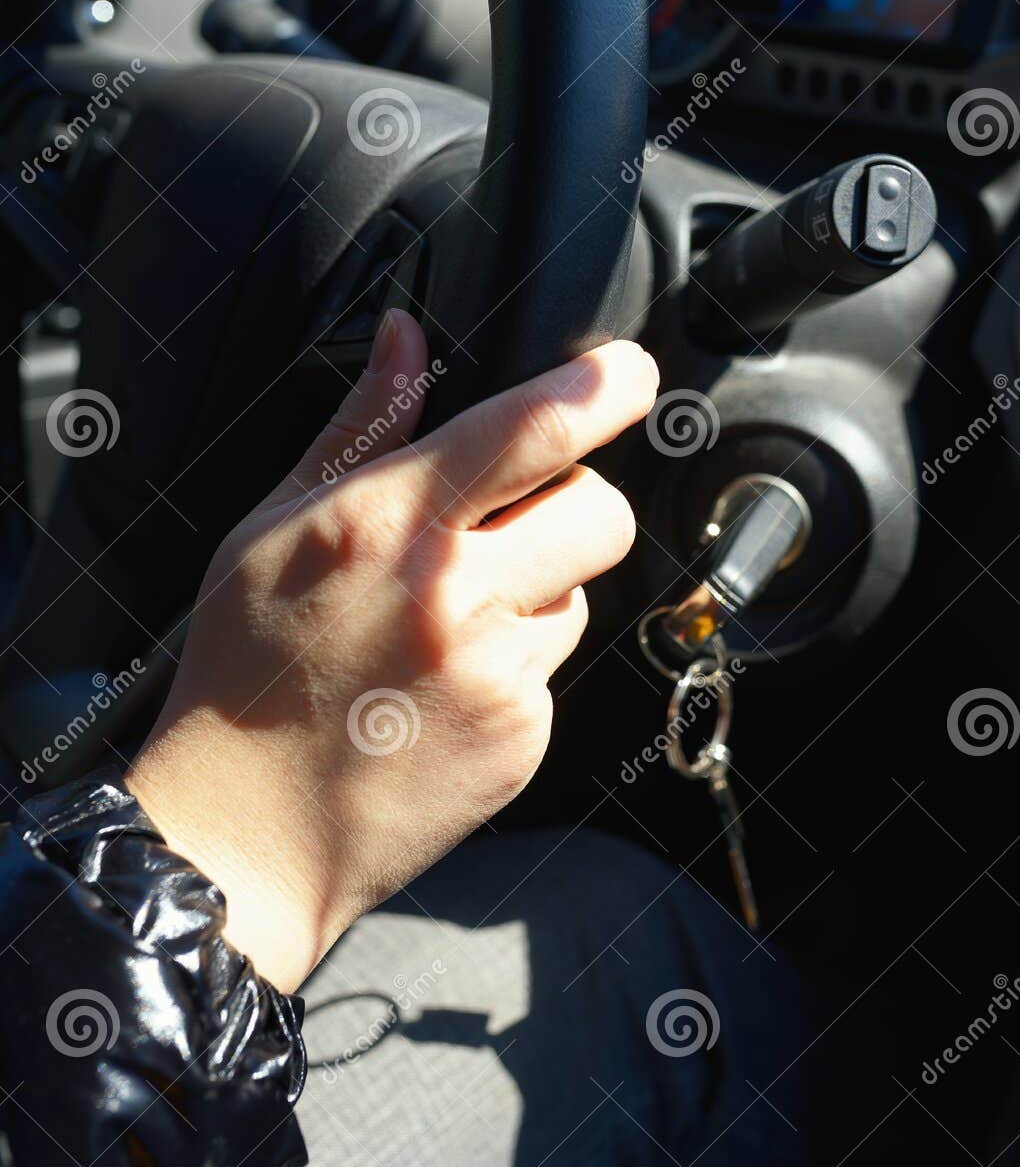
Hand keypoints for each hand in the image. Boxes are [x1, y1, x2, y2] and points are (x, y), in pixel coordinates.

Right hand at [127, 312, 658, 990]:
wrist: (248, 831)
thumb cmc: (244, 670)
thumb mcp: (272, 528)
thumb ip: (359, 428)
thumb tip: (407, 335)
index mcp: (386, 524)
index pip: (533, 429)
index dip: (604, 387)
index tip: (628, 372)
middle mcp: (453, 595)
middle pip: (600, 511)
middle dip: (573, 502)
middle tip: (512, 523)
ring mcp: (497, 674)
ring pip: (580, 592)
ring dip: (538, 590)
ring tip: (447, 624)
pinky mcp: (523, 738)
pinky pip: (554, 668)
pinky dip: (516, 665)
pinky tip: (443, 688)